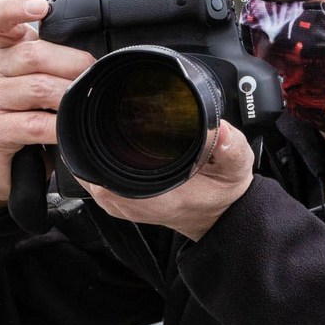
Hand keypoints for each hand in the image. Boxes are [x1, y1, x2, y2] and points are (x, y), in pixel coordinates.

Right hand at [0, 0, 95, 202]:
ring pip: (37, 88)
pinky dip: (59, 127)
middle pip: (33, 54)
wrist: (7, 159)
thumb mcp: (49, 79)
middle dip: (74, 65)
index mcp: (9, 50)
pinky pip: (34, 124)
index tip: (41, 7)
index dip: (14, 7)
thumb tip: (107, 60)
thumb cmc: (36, 112)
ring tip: (85, 105)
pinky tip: (70, 130)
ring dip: (70, 97)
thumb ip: (64, 62)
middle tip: (94, 78)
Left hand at [79, 120, 254, 240]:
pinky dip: (97, 159)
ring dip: (91, 149)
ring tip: (98, 121)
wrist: (219, 215)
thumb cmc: (222, 193)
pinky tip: (105, 141)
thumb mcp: (235, 167)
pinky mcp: (120, 200)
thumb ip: (230, 148)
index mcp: (155, 199)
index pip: (105, 177)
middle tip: (98, 109)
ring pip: (88, 174)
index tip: (98, 121)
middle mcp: (132, 204)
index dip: (96, 148)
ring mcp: (122, 205)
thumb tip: (222, 131)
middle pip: (89, 170)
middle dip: (90, 139)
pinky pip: (96, 178)